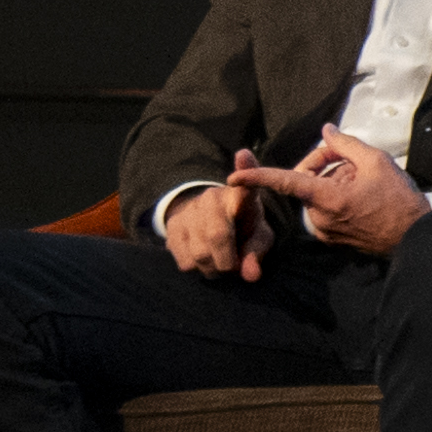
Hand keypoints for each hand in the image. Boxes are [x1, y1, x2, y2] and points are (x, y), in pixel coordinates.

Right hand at [159, 160, 273, 280]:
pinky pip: (183, 260)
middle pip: (217, 236)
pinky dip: (196, 269)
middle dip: (227, 262)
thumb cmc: (244, 229)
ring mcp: (190, 210)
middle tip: (232, 268)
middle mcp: (212, 197)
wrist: (212, 223)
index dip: (246, 169)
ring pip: (199, 253)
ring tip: (218, 265)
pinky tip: (202, 261)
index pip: (245, 183)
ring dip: (212, 269)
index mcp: (242, 195)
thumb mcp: (259, 237)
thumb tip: (250, 276)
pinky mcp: (172, 225)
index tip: (243, 155)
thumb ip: (257, 254)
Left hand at [231, 126, 431, 258]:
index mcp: (326, 198)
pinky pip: (326, 211)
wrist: (415, 237)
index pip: (285, 182)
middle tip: (350, 157)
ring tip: (364, 179)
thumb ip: (345, 144)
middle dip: (323, 166)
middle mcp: (320, 217)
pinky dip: (337, 199)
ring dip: (333, 182)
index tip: (233, 177)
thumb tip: (326, 132)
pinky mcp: (333, 239)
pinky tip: (363, 196)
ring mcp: (325, 231)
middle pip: (307, 182)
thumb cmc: (399, 199)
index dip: (257, 177)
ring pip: (317, 196)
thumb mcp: (376, 162)